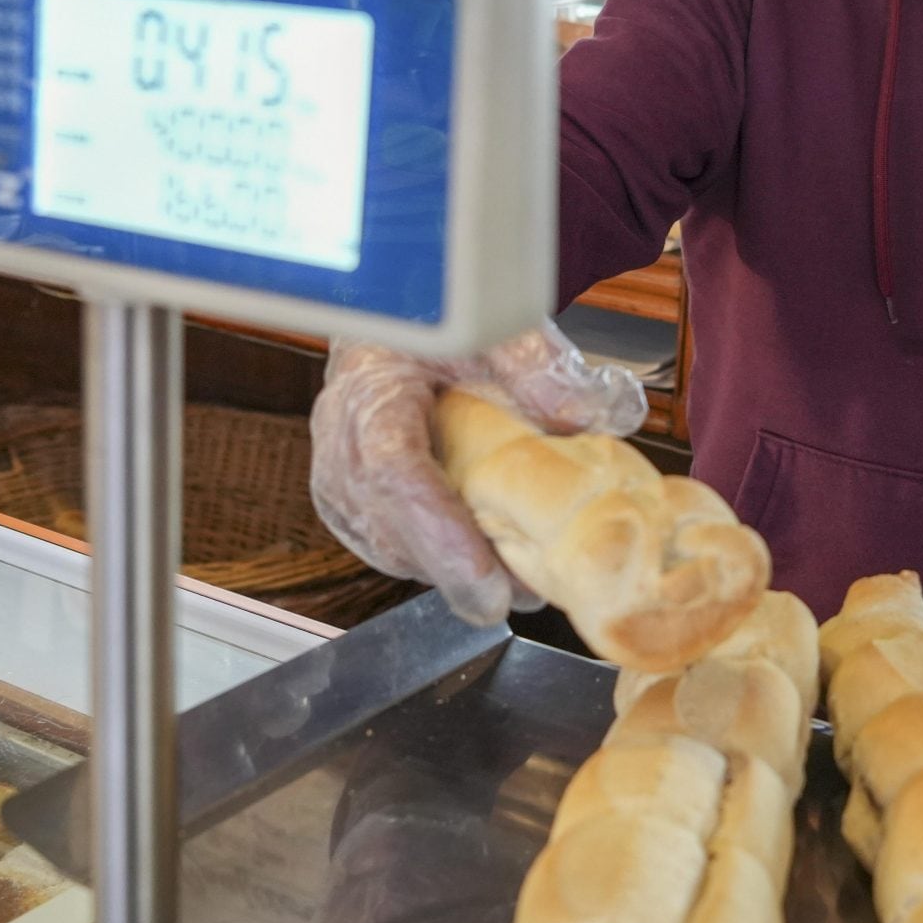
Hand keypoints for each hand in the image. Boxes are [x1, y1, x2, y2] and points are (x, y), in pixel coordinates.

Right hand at [308, 319, 646, 625]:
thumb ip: (536, 367)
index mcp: (371, 385)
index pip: (391, 469)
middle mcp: (339, 436)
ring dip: (448, 573)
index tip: (486, 578)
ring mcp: (336, 474)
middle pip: (385, 523)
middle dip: (455, 570)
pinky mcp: (347, 502)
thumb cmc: (444, 328)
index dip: (437, 529)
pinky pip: (385, 547)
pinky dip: (433, 564)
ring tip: (516, 583)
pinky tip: (479, 565)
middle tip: (523, 596)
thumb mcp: (494, 328)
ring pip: (384, 545)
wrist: (400, 326)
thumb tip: (587, 416)